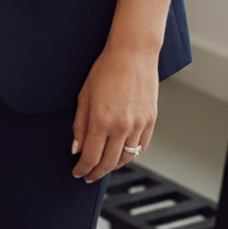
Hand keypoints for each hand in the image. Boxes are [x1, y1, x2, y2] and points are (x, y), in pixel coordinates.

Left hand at [70, 42, 159, 182]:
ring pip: (126, 158)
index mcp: (101, 120)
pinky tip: (121, 152)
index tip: (77, 172)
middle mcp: (121, 127)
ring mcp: (138, 125)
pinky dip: (130, 153)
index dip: (82, 169)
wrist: (133, 53)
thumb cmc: (105, 70)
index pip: (90, 157)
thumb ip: (80, 125)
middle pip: (108, 163)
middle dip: (96, 172)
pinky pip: (140, 146)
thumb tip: (77, 149)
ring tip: (103, 165)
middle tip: (88, 175)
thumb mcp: (85, 95)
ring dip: (113, 165)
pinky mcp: (150, 121)